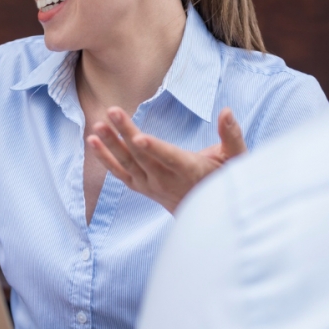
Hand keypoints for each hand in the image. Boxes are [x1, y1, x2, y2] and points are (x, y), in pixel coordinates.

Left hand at [88, 107, 246, 213]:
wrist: (205, 216)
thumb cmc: (222, 181)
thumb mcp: (235, 160)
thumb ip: (232, 135)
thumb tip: (226, 111)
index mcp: (189, 170)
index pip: (169, 158)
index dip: (153, 148)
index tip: (138, 137)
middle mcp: (166, 180)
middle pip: (142, 155)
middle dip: (125, 133)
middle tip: (112, 111)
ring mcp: (151, 185)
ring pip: (128, 163)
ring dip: (111, 144)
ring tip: (98, 125)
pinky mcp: (141, 186)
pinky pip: (119, 172)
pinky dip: (105, 158)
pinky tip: (92, 141)